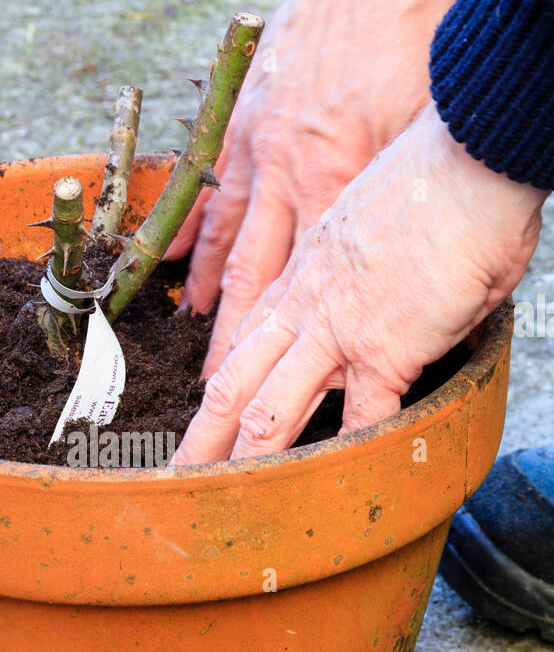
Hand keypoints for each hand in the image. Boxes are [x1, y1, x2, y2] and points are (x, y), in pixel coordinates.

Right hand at [166, 0, 458, 376]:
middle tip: (212, 394)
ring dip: (207, 298)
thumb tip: (401, 266)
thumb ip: (395, 202)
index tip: (269, 387)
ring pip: (223, 242)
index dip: (285, 337)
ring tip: (193, 343)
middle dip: (231, 343)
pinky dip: (187, 233)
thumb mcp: (421, 132)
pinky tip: (169, 269)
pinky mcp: (239, 125)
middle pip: (253, 279)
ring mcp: (256, 152)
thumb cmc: (408, 47)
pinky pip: (206, 192)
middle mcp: (286, 178)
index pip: (304, 283)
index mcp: (335, 183)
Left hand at [174, 103, 545, 464]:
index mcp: (302, 273)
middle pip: (235, 380)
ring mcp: (337, 329)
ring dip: (242, 458)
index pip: (247, 337)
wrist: (470, 154)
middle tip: (180, 471)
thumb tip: (380, 300)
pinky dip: (344, 457)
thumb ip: (363, 269)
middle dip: (204, 433)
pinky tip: (328, 489)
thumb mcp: (374, 223)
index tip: (204, 408)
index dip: (219, 378)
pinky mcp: (383, 348)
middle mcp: (306, 305)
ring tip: (220, 496)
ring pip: (271, 407)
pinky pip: (359, 419)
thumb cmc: (438, 180)